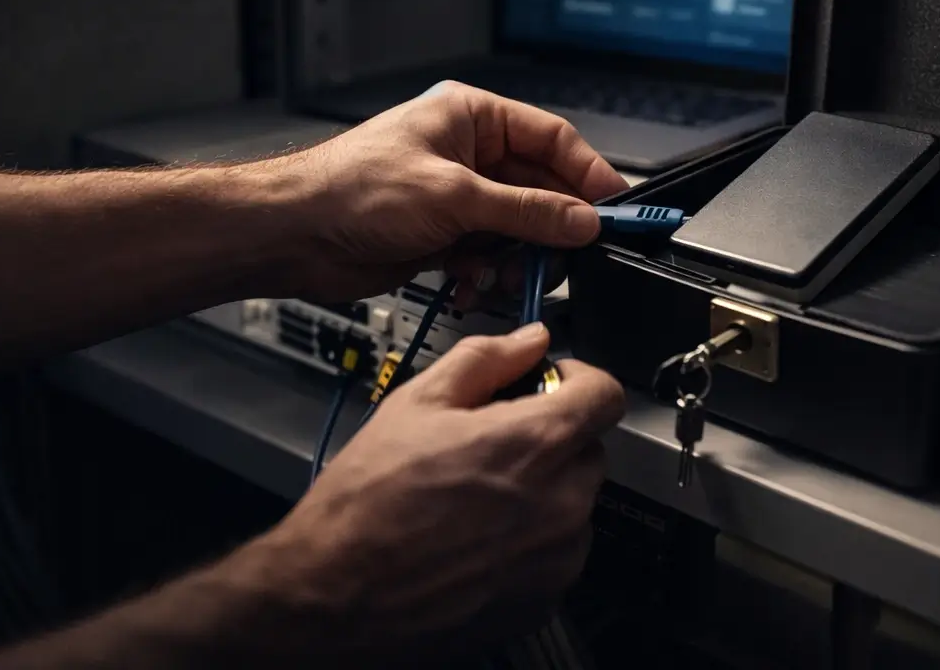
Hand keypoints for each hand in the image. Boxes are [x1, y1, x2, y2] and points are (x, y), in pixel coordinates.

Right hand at [235, 326, 625, 665]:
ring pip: (573, 503)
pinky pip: (557, 552)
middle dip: (549, 437)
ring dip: (541, 491)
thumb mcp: (416, 403)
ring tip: (474, 497)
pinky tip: (475, 538)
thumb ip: (485, 360)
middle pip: (587, 448)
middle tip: (491, 442)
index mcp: (536, 444)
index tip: (549, 384)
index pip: (605, 393)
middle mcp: (561, 503)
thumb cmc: (366, 505)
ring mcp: (556, 558)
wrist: (334, 595)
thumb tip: (527, 341)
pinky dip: (530, 541)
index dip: (576, 380)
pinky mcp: (543, 599)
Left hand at [277, 82, 627, 301]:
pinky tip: (474, 287)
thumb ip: (526, 212)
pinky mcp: (441, 236)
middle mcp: (467, 153)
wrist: (293, 236)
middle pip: (539, 189)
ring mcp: (455, 197)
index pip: (552, 139)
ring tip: (508, 276)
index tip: (616, 209)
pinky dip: (488, 275)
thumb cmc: (353, 190)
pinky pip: (487, 256)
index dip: (588, 174)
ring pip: (516, 229)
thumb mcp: (455, 198)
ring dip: (517, 259)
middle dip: (551, 227)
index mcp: (472, 118)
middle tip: (572, 256)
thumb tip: (583, 221)